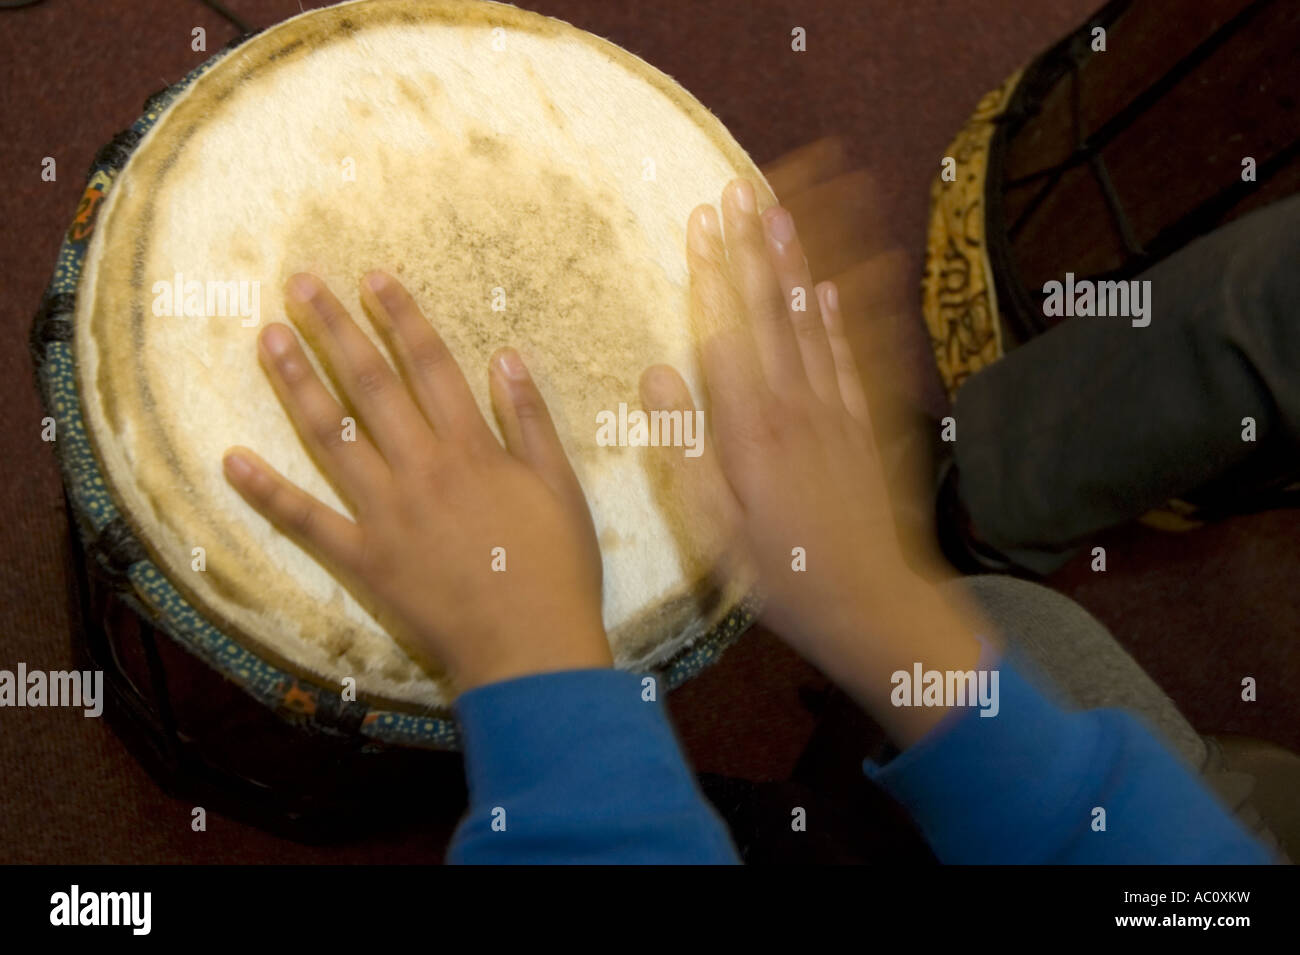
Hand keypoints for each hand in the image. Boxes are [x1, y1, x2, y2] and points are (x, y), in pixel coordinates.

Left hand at [222, 271, 610, 693]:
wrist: (529, 645)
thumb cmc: (556, 567)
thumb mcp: (560, 486)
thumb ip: (530, 420)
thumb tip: (506, 358)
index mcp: (471, 448)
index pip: (430, 364)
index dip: (401, 316)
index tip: (372, 277)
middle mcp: (421, 468)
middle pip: (371, 385)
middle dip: (334, 329)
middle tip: (300, 284)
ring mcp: (385, 512)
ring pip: (331, 435)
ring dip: (297, 383)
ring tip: (266, 338)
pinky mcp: (363, 558)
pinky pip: (306, 520)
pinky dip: (266, 492)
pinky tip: (231, 461)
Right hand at [642, 179, 983, 743]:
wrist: (875, 603)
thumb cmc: (782, 573)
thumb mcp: (715, 527)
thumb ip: (685, 447)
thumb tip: (657, 372)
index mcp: (751, 427)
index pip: (724, 330)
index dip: (711, 271)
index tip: (701, 218)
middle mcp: (796, 404)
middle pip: (769, 310)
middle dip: (751, 246)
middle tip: (739, 187)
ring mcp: (835, 411)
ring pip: (811, 321)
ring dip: (794, 263)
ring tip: (781, 211)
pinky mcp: (863, 426)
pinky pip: (849, 356)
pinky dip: (838, 315)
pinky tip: (827, 285)